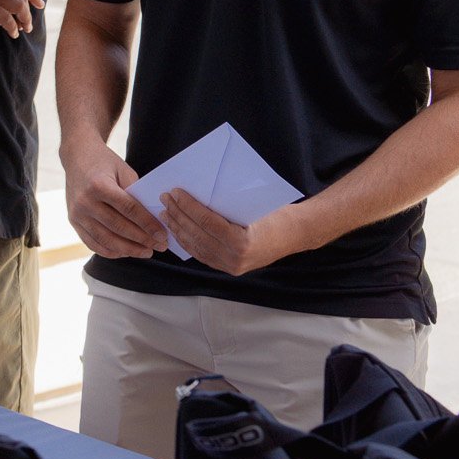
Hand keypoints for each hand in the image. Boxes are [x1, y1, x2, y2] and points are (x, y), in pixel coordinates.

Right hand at [63, 141, 168, 258]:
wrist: (77, 157)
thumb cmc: (105, 162)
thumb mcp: (123, 170)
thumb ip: (135, 193)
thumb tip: (152, 220)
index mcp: (99, 185)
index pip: (128, 209)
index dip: (147, 224)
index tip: (162, 235)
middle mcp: (85, 201)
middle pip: (118, 227)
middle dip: (142, 240)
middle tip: (160, 246)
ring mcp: (76, 214)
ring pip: (105, 240)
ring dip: (128, 250)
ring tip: (146, 252)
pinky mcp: (73, 221)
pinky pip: (92, 243)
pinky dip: (110, 251)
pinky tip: (125, 252)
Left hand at [157, 192, 308, 276]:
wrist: (293, 235)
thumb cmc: (275, 213)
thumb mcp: (253, 205)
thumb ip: (226, 204)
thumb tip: (197, 190)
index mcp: (242, 242)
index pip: (207, 222)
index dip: (188, 206)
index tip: (175, 192)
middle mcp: (234, 259)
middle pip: (197, 234)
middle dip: (178, 215)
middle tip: (165, 198)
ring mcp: (230, 266)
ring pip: (195, 246)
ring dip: (177, 228)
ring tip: (165, 212)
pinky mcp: (227, 268)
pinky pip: (201, 254)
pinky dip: (186, 241)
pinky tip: (176, 229)